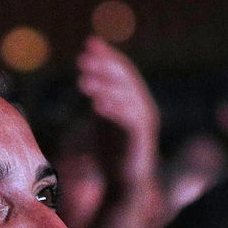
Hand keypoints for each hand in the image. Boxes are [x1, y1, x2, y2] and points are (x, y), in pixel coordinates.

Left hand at [77, 36, 160, 189]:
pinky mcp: (142, 139)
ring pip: (126, 97)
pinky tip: (95, 104)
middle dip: (104, 66)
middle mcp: (143, 105)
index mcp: (134, 98)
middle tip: (82, 58)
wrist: (126, 185)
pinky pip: (128, 120)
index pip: (123, 69)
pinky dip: (113, 109)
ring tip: (82, 80)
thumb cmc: (113, 152)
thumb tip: (87, 74)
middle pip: (125, 78)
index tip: (89, 42)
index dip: (108, 55)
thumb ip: (100, 97)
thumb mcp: (103, 119)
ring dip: (104, 86)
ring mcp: (145, 121)